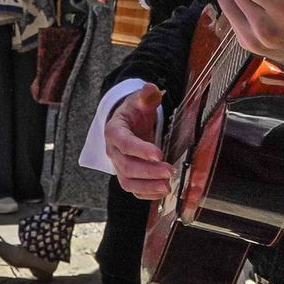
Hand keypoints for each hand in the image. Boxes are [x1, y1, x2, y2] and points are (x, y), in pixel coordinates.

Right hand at [104, 83, 174, 198]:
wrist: (127, 123)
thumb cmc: (134, 112)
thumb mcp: (140, 101)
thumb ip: (146, 96)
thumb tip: (151, 89)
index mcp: (114, 131)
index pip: (125, 143)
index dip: (140, 150)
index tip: (159, 154)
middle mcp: (113, 151)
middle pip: (126, 166)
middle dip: (148, 171)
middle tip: (170, 171)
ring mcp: (119, 165)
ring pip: (128, 181)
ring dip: (147, 187)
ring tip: (167, 187)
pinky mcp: (127, 175)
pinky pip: (133, 189)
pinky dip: (146, 194)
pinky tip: (162, 193)